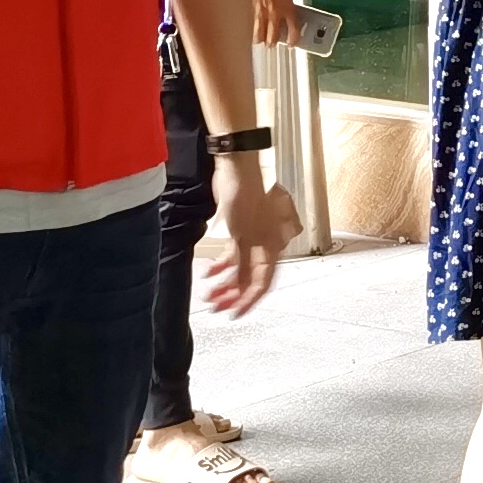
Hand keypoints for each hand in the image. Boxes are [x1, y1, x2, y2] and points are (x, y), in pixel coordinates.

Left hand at [201, 149, 295, 316]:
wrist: (237, 168)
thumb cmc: (247, 193)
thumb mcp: (244, 234)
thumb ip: (245, 261)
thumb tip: (245, 287)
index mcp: (273, 247)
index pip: (262, 282)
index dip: (249, 301)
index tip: (235, 313)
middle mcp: (266, 245)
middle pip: (250, 279)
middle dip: (232, 295)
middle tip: (216, 306)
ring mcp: (254, 238)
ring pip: (240, 269)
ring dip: (225, 283)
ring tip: (209, 294)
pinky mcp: (242, 230)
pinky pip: (233, 256)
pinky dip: (221, 266)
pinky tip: (210, 272)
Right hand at [245, 0, 297, 48]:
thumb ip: (288, 6)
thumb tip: (289, 15)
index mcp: (287, 8)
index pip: (293, 29)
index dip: (293, 39)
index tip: (291, 43)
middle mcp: (274, 14)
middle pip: (273, 37)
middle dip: (272, 42)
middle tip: (271, 43)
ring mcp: (260, 15)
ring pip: (258, 36)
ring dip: (260, 39)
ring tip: (260, 38)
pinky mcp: (248, 14)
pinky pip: (248, 28)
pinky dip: (249, 30)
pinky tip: (249, 29)